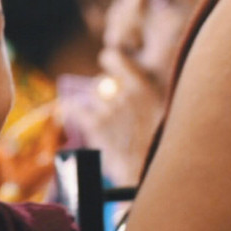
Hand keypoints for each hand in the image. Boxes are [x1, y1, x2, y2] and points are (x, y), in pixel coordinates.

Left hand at [68, 49, 166, 185]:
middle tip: (108, 106)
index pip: (115, 58)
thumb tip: (121, 83)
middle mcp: (127, 93)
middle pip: (101, 81)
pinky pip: (74, 108)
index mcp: (145, 87)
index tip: (108, 67)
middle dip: (102, 92)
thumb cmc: (156, 145)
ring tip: (101, 120)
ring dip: (93, 107)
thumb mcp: (161, 111)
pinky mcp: (96, 124)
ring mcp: (111, 108)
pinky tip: (68, 111)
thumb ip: (143, 93)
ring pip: (91, 97)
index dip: (109, 61)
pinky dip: (70, 109)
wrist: (148, 173)